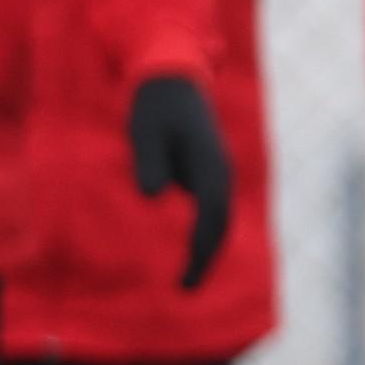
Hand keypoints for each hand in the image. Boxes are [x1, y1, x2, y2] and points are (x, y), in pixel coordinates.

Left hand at [127, 72, 236, 289]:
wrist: (172, 75)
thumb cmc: (154, 104)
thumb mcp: (145, 130)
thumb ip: (149, 162)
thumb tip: (152, 196)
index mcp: (209, 166)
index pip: (210, 219)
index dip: (199, 253)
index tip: (185, 280)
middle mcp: (219, 173)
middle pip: (220, 225)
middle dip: (206, 258)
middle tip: (186, 289)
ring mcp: (214, 172)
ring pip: (216, 217)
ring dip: (205, 246)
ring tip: (187, 274)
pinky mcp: (204, 170)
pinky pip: (208, 207)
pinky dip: (200, 229)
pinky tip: (184, 243)